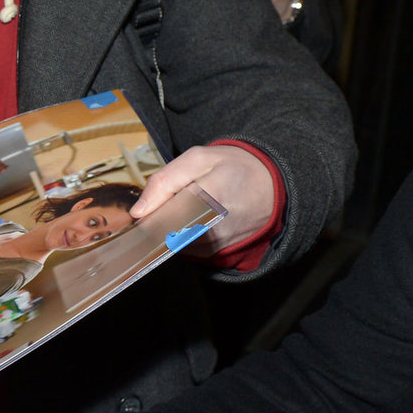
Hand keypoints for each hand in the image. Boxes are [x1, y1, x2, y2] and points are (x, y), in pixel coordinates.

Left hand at [132, 144, 274, 253]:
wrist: (274, 186)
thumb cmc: (233, 167)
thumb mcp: (198, 159)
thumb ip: (164, 181)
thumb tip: (139, 211)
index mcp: (210, 196)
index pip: (164, 217)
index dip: (147, 217)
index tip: (139, 215)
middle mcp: (214, 227)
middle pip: (166, 233)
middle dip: (157, 222)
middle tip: (162, 207)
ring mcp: (217, 243)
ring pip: (174, 244)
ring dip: (169, 230)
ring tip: (182, 208)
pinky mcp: (218, 252)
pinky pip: (187, 249)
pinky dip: (182, 236)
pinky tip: (191, 219)